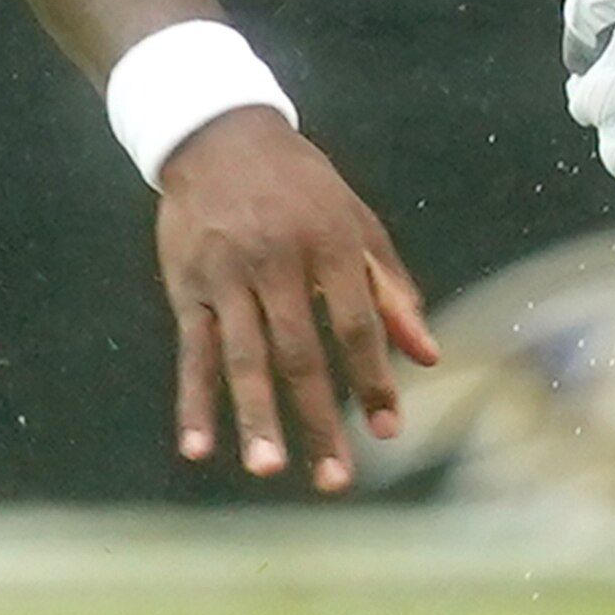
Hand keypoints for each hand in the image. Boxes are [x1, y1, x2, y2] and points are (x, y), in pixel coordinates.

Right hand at [155, 109, 438, 490]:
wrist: (219, 136)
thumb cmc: (305, 188)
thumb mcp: (358, 225)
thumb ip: (393, 291)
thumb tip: (429, 357)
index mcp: (329, 247)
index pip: (356, 326)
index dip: (372, 378)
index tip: (389, 428)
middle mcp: (277, 265)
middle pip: (300, 354)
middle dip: (318, 419)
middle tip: (336, 478)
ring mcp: (227, 277)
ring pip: (243, 359)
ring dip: (255, 418)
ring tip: (269, 468)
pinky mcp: (186, 286)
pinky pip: (191, 352)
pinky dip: (193, 402)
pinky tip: (198, 446)